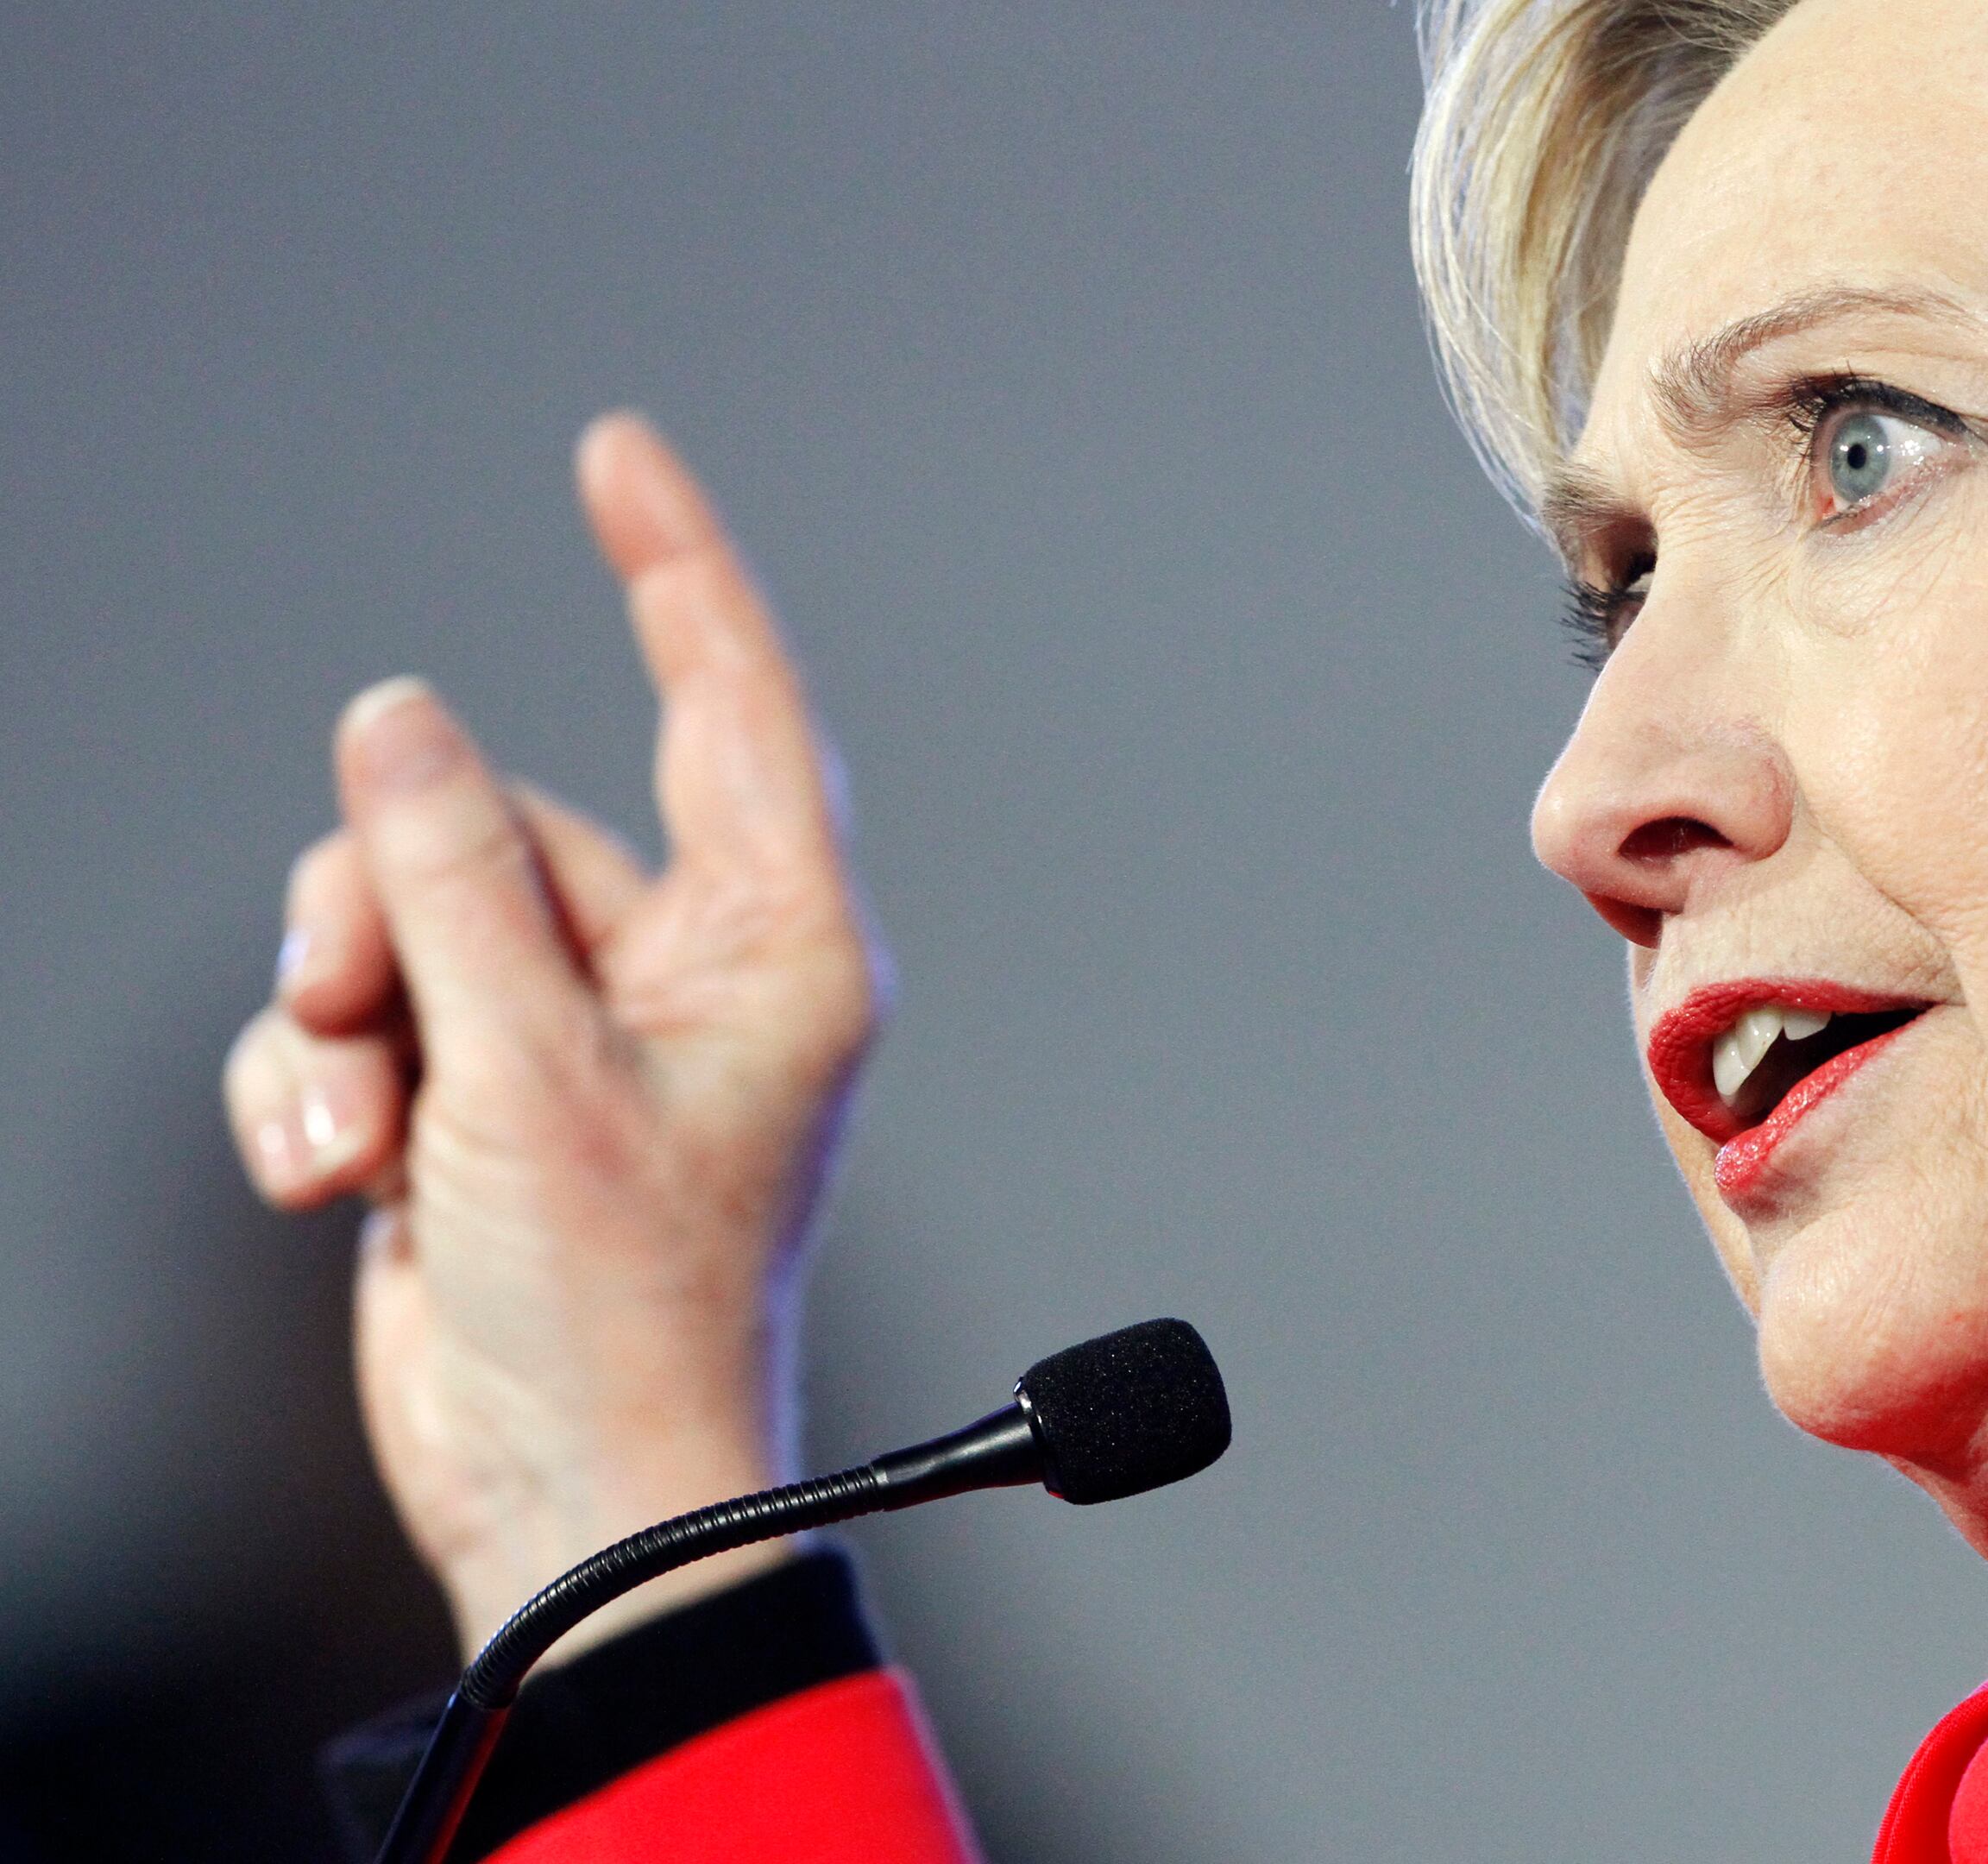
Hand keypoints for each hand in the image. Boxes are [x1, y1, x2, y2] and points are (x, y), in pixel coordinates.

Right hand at [221, 416, 884, 1657]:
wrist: (565, 1495)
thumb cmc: (613, 1310)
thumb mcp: (527, 1071)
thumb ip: (453, 879)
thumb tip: (399, 718)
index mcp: (774, 946)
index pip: (733, 708)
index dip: (676, 573)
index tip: (615, 453)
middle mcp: (683, 973)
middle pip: (493, 824)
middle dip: (391, 904)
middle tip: (374, 1014)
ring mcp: (570, 1036)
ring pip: (398, 915)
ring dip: (342, 1021)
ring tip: (367, 1138)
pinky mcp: (477, 1101)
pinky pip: (355, 1018)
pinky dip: (318, 1092)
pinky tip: (340, 1189)